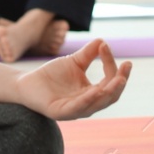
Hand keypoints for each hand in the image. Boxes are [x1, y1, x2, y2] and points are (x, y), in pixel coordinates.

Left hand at [15, 38, 130, 119]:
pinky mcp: (60, 113)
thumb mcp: (74, 62)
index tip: (105, 46)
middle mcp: (87, 104)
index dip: (111, 65)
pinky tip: (95, 90)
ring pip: (98, 104)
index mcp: (92, 94)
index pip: (109, 81)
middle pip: (111, 96)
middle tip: (126, 67)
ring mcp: (75, 110)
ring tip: (119, 79)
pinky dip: (88, 100)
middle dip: (120, 82)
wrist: (27, 83)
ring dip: (109, 92)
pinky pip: (77, 108)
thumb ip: (88, 54)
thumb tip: (103, 41)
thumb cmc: (52, 75)